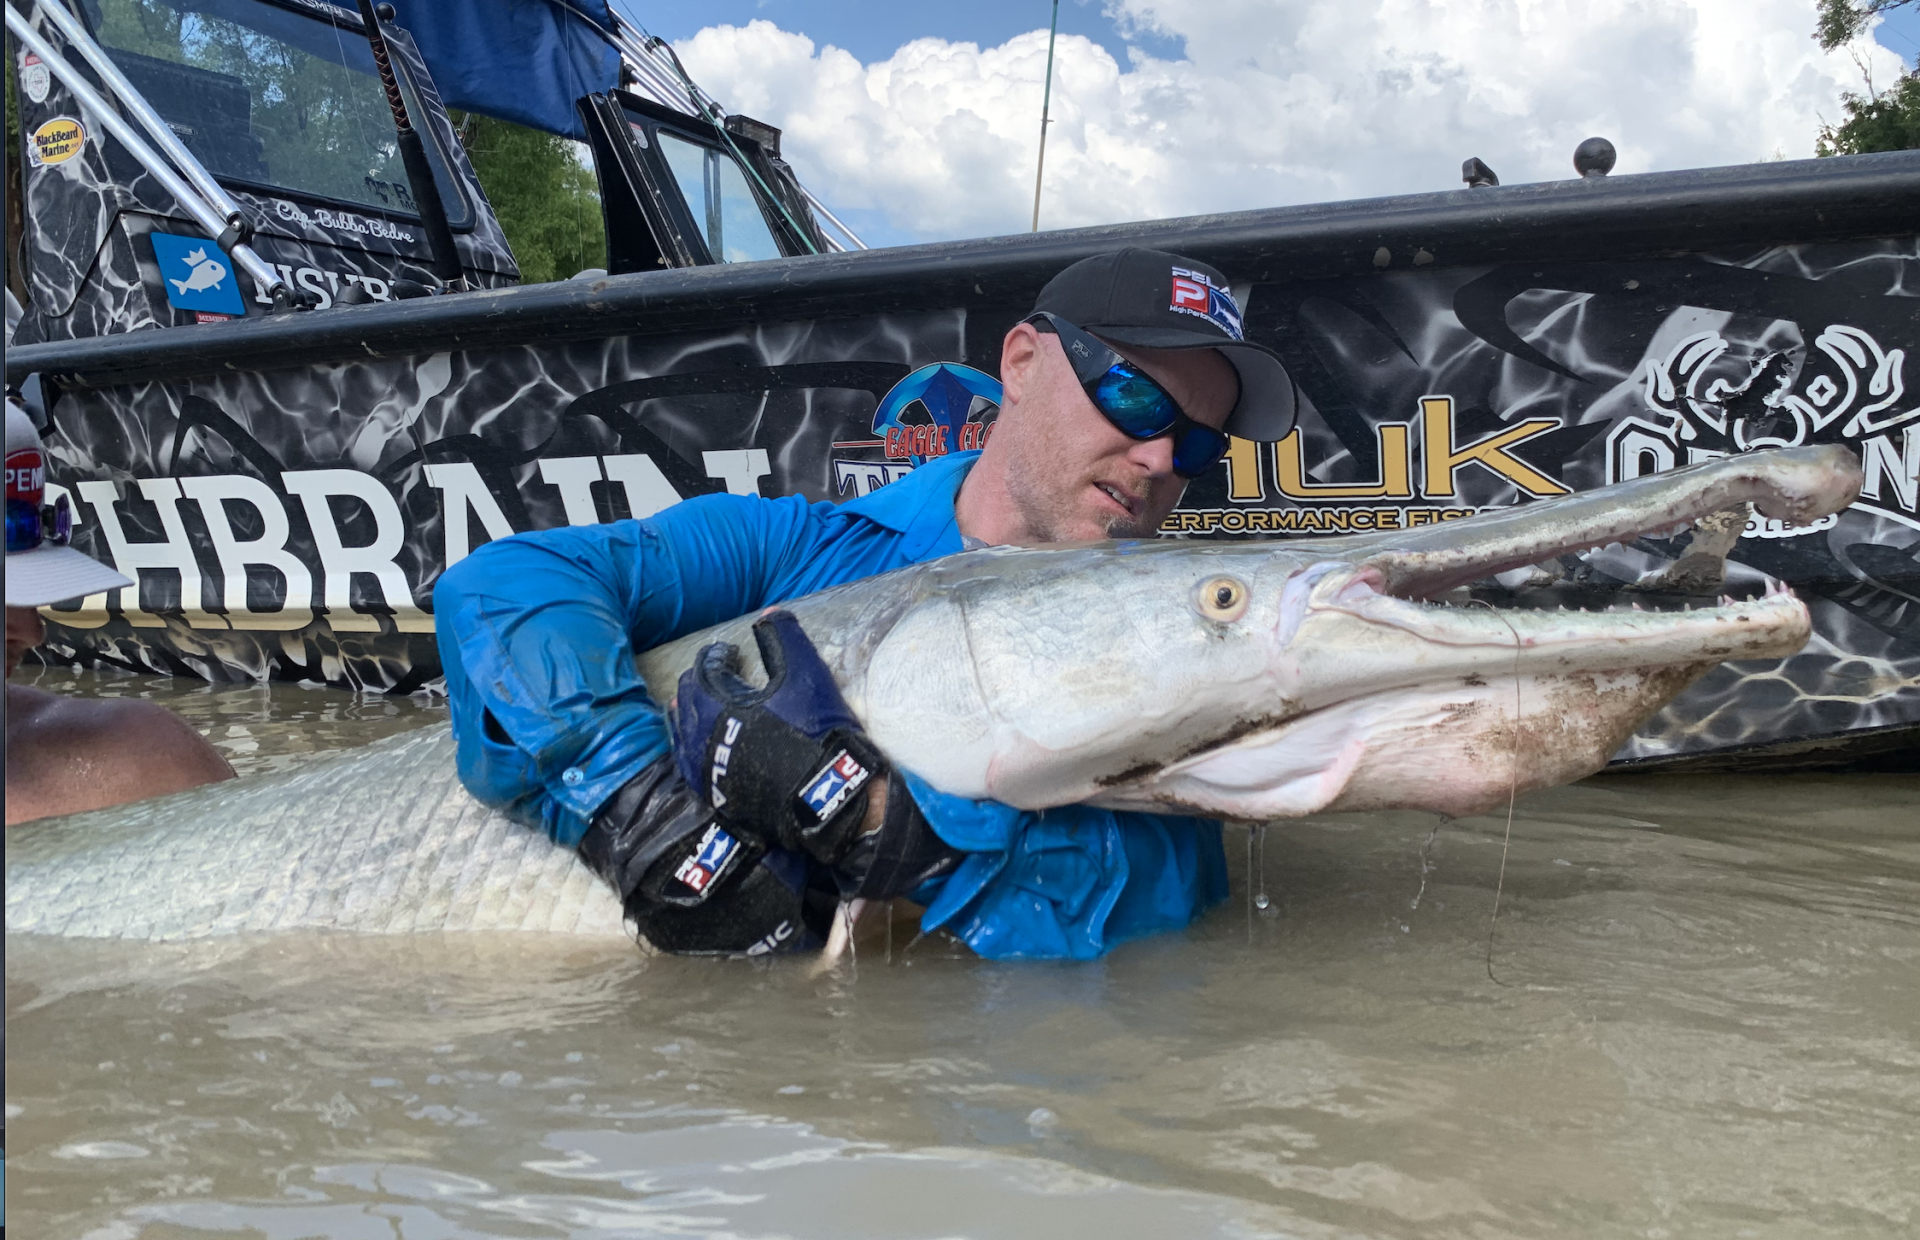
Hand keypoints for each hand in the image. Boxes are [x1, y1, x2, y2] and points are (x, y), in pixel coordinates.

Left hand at [671, 609, 884, 864]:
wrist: (824, 796)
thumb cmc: (814, 730)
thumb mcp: (805, 674)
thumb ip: (784, 638)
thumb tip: (767, 614)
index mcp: (717, 703)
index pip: (704, 669)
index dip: (715, 655)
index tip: (727, 651)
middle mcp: (702, 736)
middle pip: (688, 699)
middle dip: (698, 681)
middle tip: (714, 675)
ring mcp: (708, 769)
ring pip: (683, 735)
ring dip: (689, 715)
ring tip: (696, 707)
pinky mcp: (718, 795)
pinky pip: (692, 765)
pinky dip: (694, 748)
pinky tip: (704, 748)